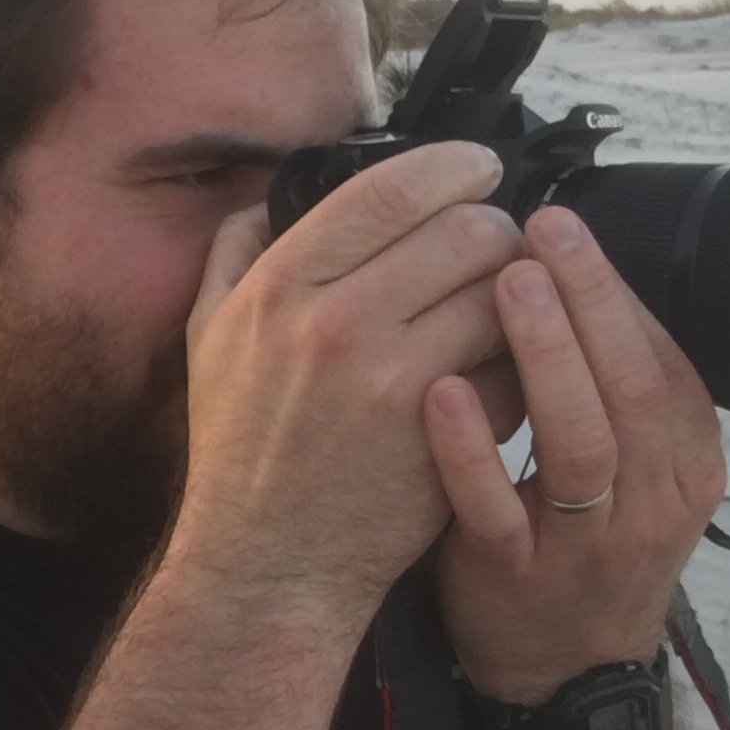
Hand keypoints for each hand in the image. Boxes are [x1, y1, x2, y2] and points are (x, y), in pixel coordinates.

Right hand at [168, 142, 523, 638]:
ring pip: (504, 294)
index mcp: (279, 288)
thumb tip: (270, 194)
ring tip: (508, 308)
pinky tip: (501, 373)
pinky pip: (515, 366)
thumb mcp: (207, 339)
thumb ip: (234, 255)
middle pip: (465, 232)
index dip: (452, 166)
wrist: (268, 562)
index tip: (479, 169)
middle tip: (499, 248)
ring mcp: (393, 380)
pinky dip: (522, 363)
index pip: (388, 190)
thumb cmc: (241, 448)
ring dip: (521, 294)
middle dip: (498, 231)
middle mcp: (334, 323)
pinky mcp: (444, 434)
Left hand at [425, 206, 727, 702]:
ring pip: (582, 444)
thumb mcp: (626, 465)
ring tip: (506, 283)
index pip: (661, 359)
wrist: (559, 670)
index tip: (562, 225)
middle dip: (590, 301)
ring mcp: (587, 545)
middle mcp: (652, 501)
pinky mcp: (517, 577)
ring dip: (546, 357)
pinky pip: (497, 510)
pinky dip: (471, 450)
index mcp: (683, 461)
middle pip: (631, 387)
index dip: (615, 291)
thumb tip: (567, 270)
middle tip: (541, 229)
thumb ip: (609, 385)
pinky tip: (440, 390)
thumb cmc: (578, 539)